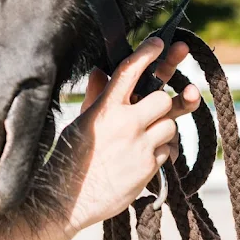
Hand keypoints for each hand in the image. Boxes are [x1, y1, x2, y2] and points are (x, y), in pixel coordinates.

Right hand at [40, 37, 200, 239]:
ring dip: (164, 127)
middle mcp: (125, 123)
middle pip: (163, 98)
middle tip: (161, 102)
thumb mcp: (81, 121)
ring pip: (171, 125)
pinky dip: (164, 149)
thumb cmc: (70, 156)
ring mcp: (139, 146)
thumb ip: (97, 96)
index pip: (130, 71)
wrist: (67, 198)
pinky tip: (149, 153)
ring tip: (147, 135)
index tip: (162, 42)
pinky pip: (170, 150)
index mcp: (104, 108)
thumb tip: (103, 72)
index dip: (148, 53)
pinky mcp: (149, 167)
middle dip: (165, 100)